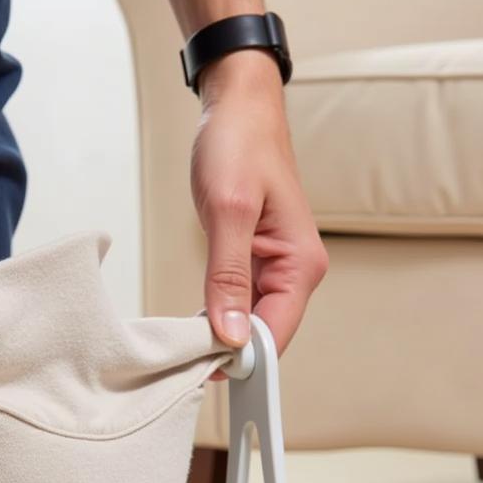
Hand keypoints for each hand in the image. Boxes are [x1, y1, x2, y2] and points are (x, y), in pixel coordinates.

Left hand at [191, 50, 327, 356]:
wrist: (239, 107)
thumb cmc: (239, 146)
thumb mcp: (228, 211)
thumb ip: (228, 277)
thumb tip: (231, 334)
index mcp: (301, 264)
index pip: (274, 333)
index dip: (241, 360)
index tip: (202, 374)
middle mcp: (295, 272)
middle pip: (263, 334)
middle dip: (228, 354)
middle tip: (181, 366)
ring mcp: (276, 268)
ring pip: (249, 321)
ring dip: (220, 338)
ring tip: (181, 352)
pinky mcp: (257, 260)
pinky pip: (239, 302)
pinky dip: (217, 316)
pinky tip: (192, 327)